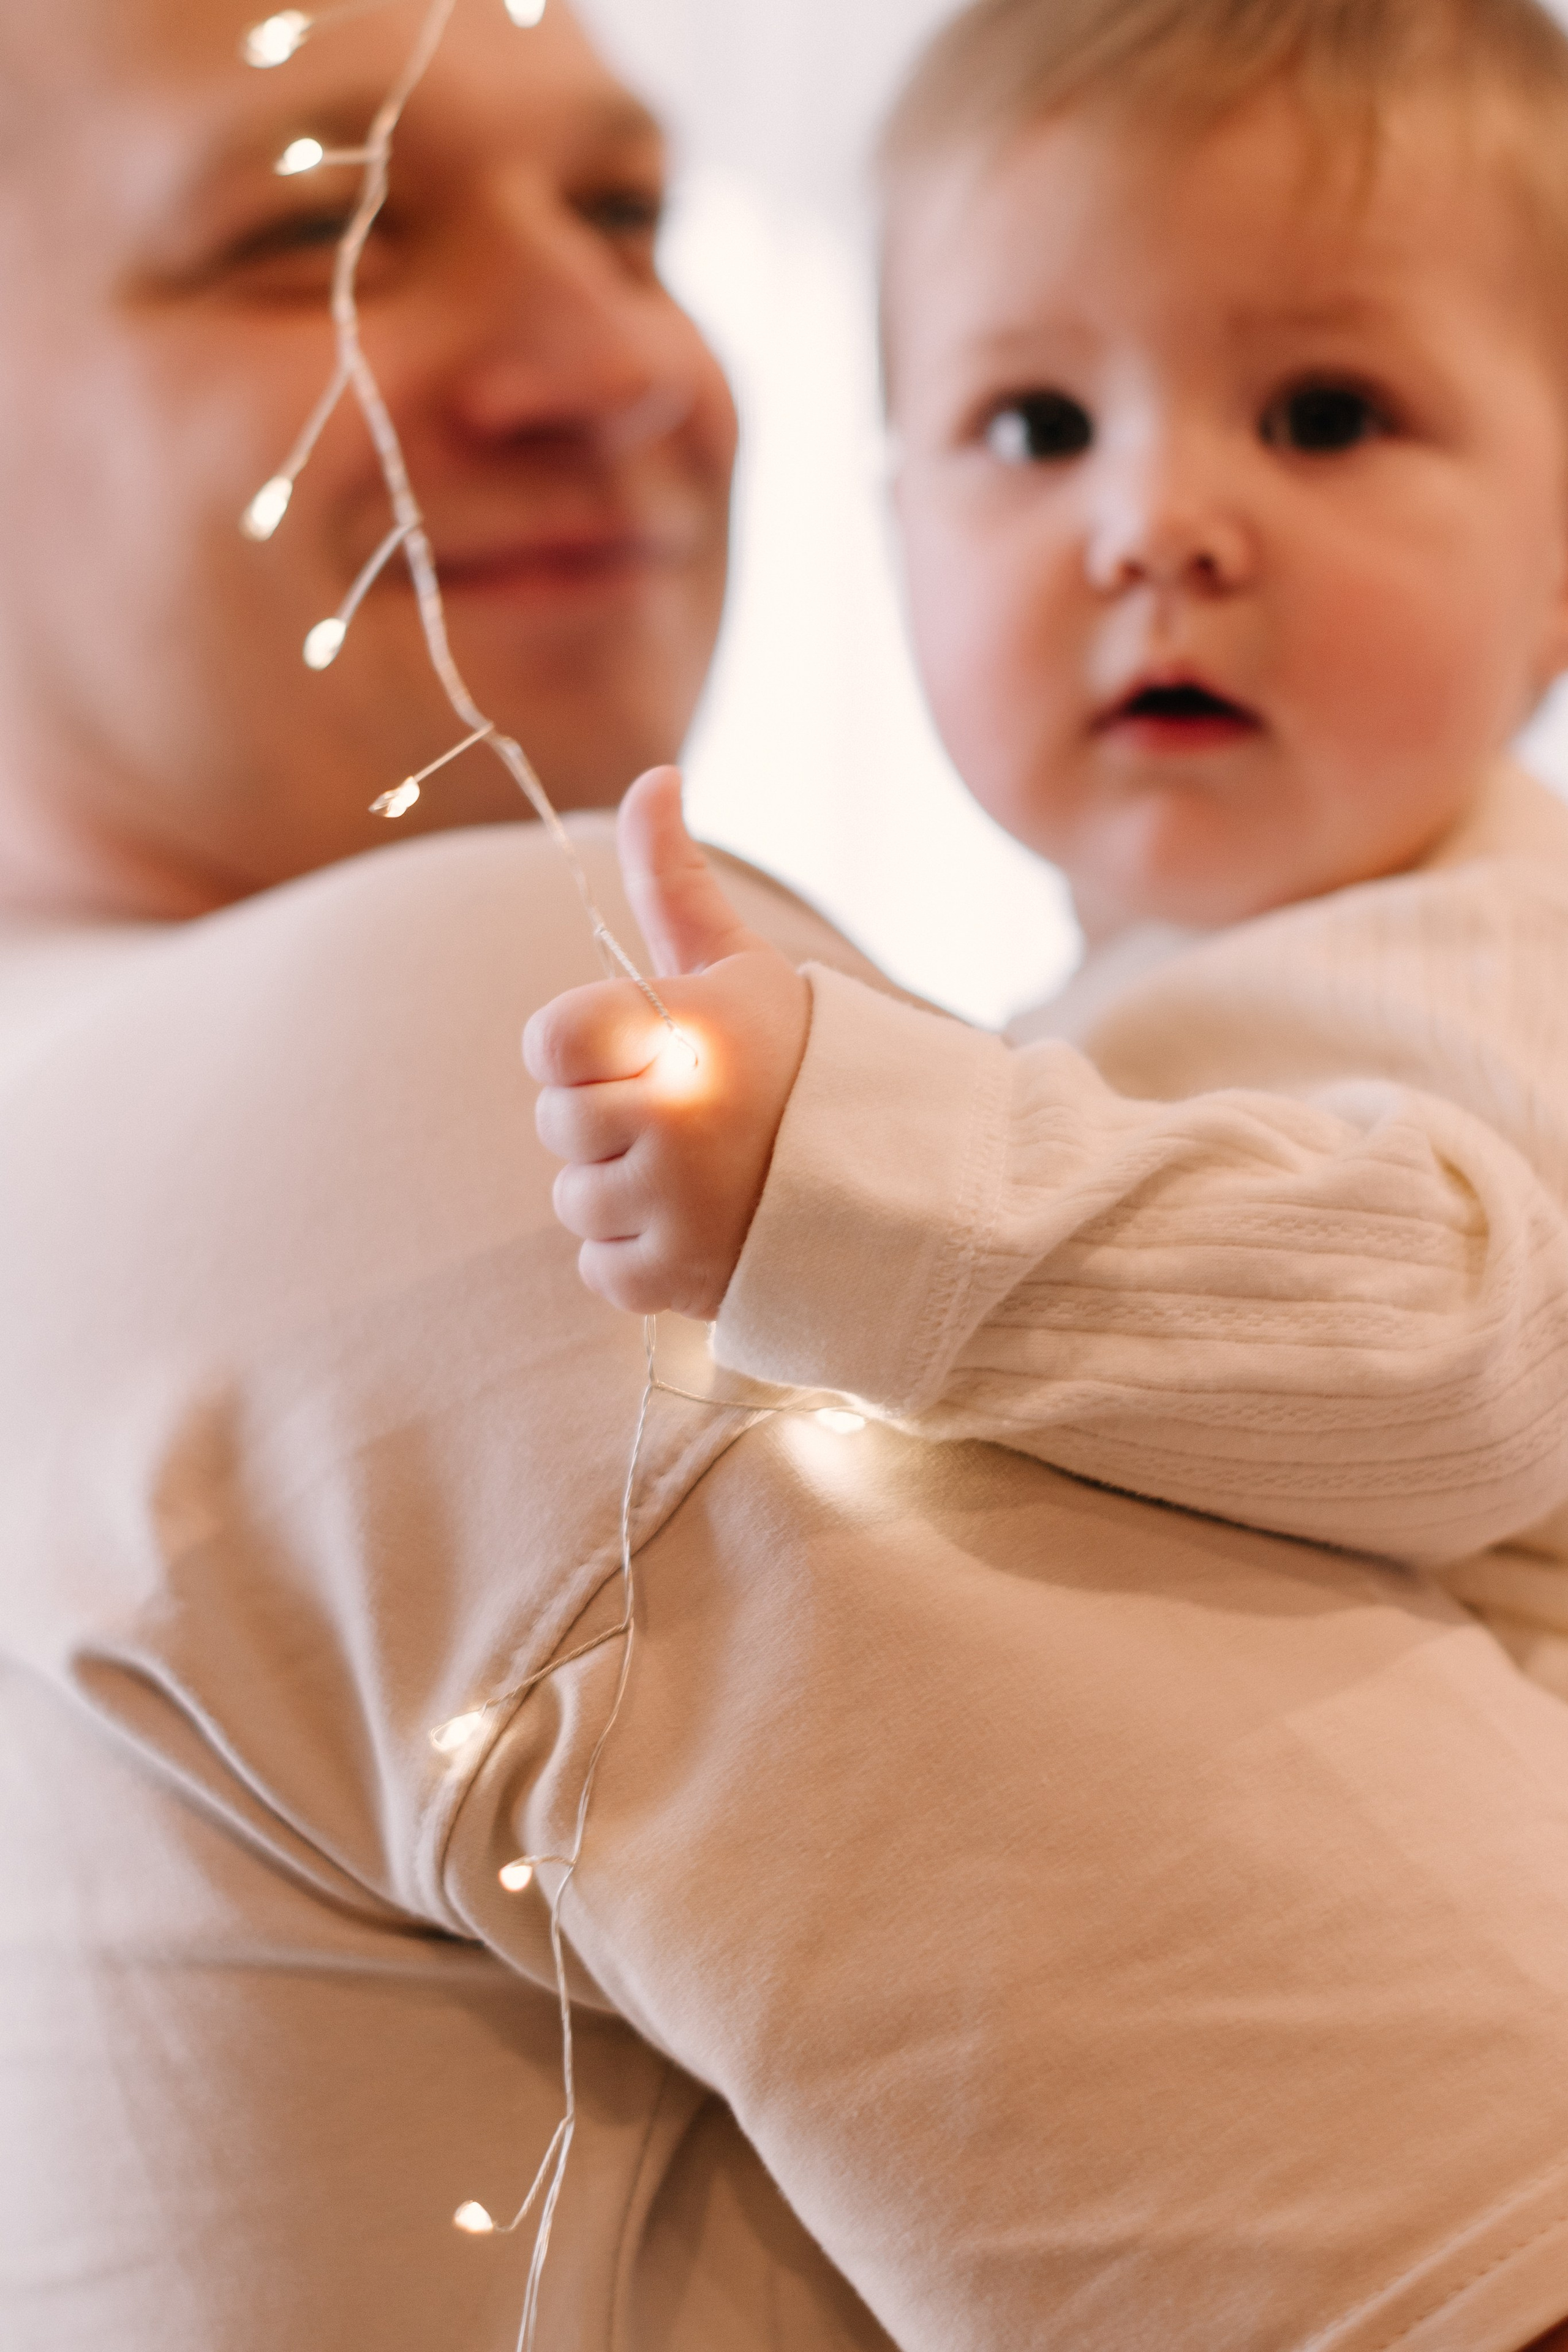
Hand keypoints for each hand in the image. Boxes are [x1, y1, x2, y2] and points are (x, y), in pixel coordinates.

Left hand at [523, 767, 809, 1318]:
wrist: (891, 1180)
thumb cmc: (796, 1060)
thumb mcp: (739, 963)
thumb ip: (676, 877)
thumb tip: (655, 774)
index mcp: (686, 1032)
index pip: (548, 1040)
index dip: (579, 1047)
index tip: (635, 1052)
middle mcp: (675, 1117)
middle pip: (558, 1121)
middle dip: (607, 1119)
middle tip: (685, 1119)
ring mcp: (676, 1204)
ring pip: (574, 1196)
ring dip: (620, 1191)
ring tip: (696, 1176)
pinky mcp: (678, 1278)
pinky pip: (599, 1266)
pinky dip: (636, 1257)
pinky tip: (695, 1229)